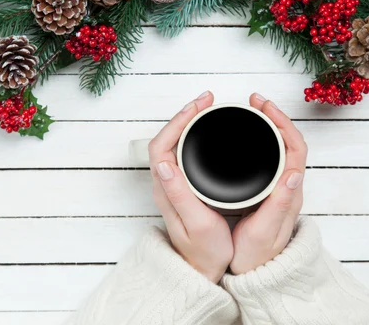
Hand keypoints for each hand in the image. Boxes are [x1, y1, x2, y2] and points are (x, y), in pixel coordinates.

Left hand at [148, 91, 232, 282]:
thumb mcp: (196, 224)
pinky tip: (206, 132)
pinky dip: (193, 135)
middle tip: (207, 100)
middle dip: (185, 114)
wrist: (202, 269)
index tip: (199, 107)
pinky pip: (182, 152)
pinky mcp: (182, 186)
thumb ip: (180, 195)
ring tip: (207, 108)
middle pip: (165, 138)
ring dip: (188, 122)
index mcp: (166, 190)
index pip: (161, 145)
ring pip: (173, 143)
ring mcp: (173, 184)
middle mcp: (165, 184)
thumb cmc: (204, 251)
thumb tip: (165, 164)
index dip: (178, 121)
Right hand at [229, 93, 306, 274]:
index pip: (295, 147)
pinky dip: (263, 140)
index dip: (282, 122)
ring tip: (253, 111)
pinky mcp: (269, 190)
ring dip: (270, 126)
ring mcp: (280, 188)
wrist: (257, 274)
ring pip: (282, 148)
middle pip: (290, 141)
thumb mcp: (266, 231)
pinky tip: (248, 137)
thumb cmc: (258, 255)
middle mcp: (289, 187)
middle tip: (255, 101)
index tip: (263, 107)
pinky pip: (272, 157)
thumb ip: (280, 203)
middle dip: (275, 116)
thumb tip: (294, 173)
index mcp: (291, 192)